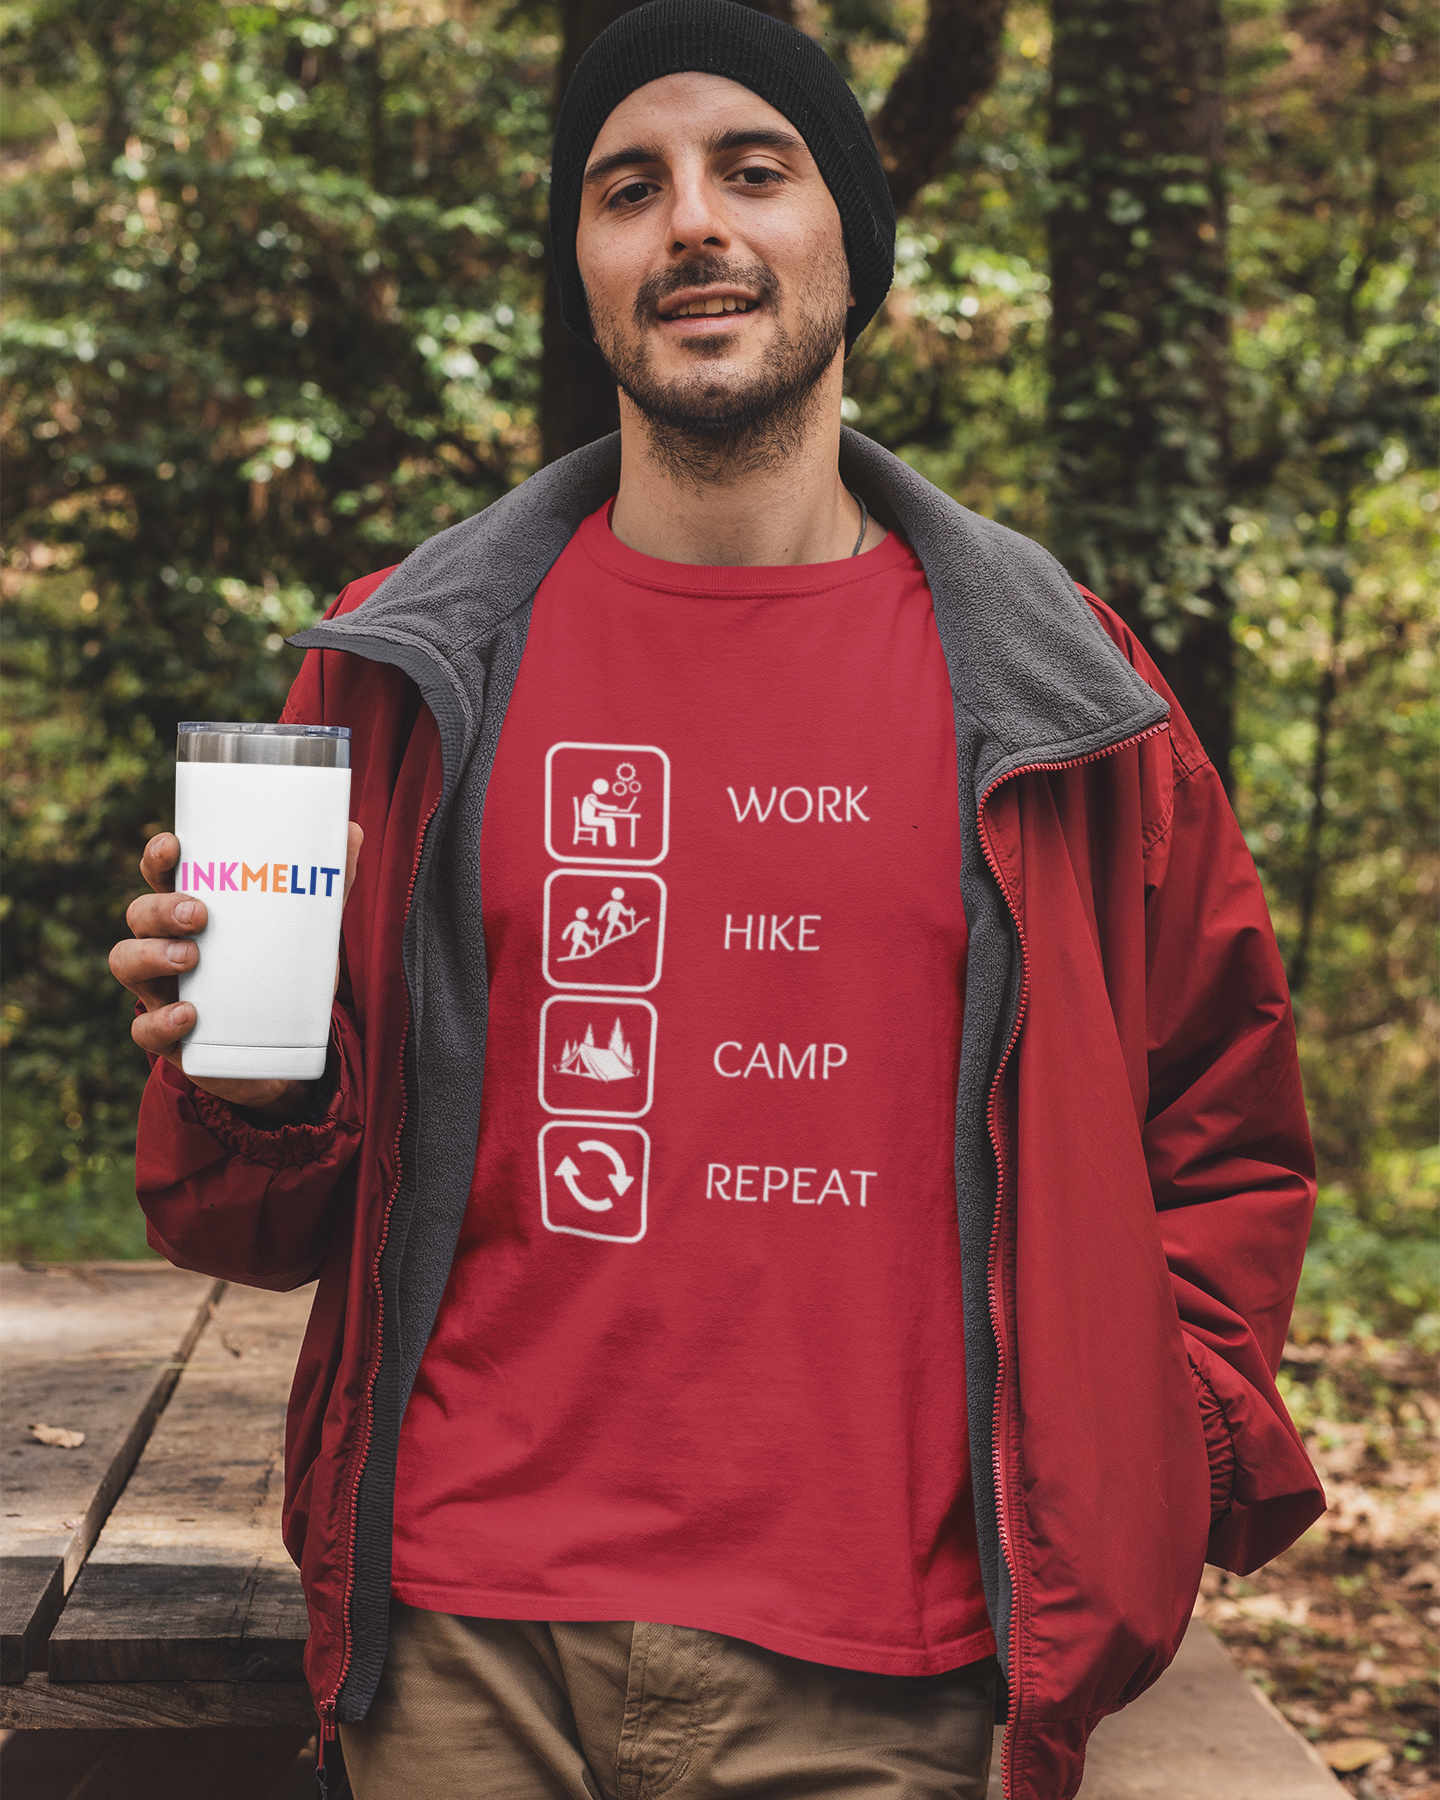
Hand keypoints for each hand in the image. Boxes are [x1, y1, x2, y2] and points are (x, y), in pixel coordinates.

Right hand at [109, 823, 363, 1121]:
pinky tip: (188, 1013)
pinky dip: (161, 1020)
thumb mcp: (308, 929)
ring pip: (127, 962)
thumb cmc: (282, 973)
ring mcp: (162, 990)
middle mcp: (167, 945)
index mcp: (193, 912)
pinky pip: (144, 1029)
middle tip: (199, 913)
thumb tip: (354, 830)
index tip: (174, 846)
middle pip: (139, 915)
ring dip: (150, 955)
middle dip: (161, 908)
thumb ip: (330, 884)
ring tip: (189, 956)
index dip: (158, 858)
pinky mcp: (170, 1037)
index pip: (162, 876)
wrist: (286, 1051)